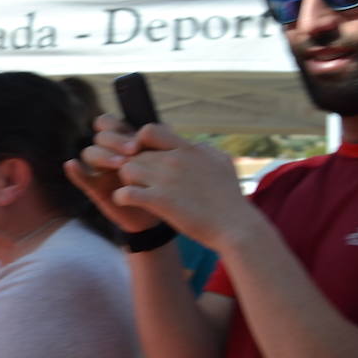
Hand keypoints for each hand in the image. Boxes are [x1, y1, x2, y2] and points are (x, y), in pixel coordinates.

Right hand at [64, 113, 164, 233]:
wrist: (160, 213)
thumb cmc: (164, 183)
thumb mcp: (167, 160)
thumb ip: (163, 142)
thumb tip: (164, 127)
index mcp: (122, 141)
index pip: (107, 123)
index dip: (115, 126)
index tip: (137, 140)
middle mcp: (109, 153)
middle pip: (100, 137)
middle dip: (115, 141)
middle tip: (132, 151)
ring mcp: (101, 170)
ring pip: (90, 153)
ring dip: (102, 155)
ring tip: (119, 164)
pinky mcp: (96, 189)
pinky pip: (82, 177)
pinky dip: (76, 171)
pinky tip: (72, 165)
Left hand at [109, 123, 254, 249]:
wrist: (235, 226)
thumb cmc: (229, 198)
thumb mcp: (221, 162)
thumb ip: (203, 150)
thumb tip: (192, 145)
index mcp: (188, 149)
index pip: (149, 130)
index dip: (140, 143)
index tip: (145, 157)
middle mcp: (174, 160)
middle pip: (134, 154)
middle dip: (133, 166)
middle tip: (139, 181)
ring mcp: (166, 180)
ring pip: (126, 170)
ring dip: (126, 181)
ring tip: (136, 191)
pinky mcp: (159, 201)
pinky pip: (124, 193)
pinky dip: (121, 198)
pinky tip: (129, 203)